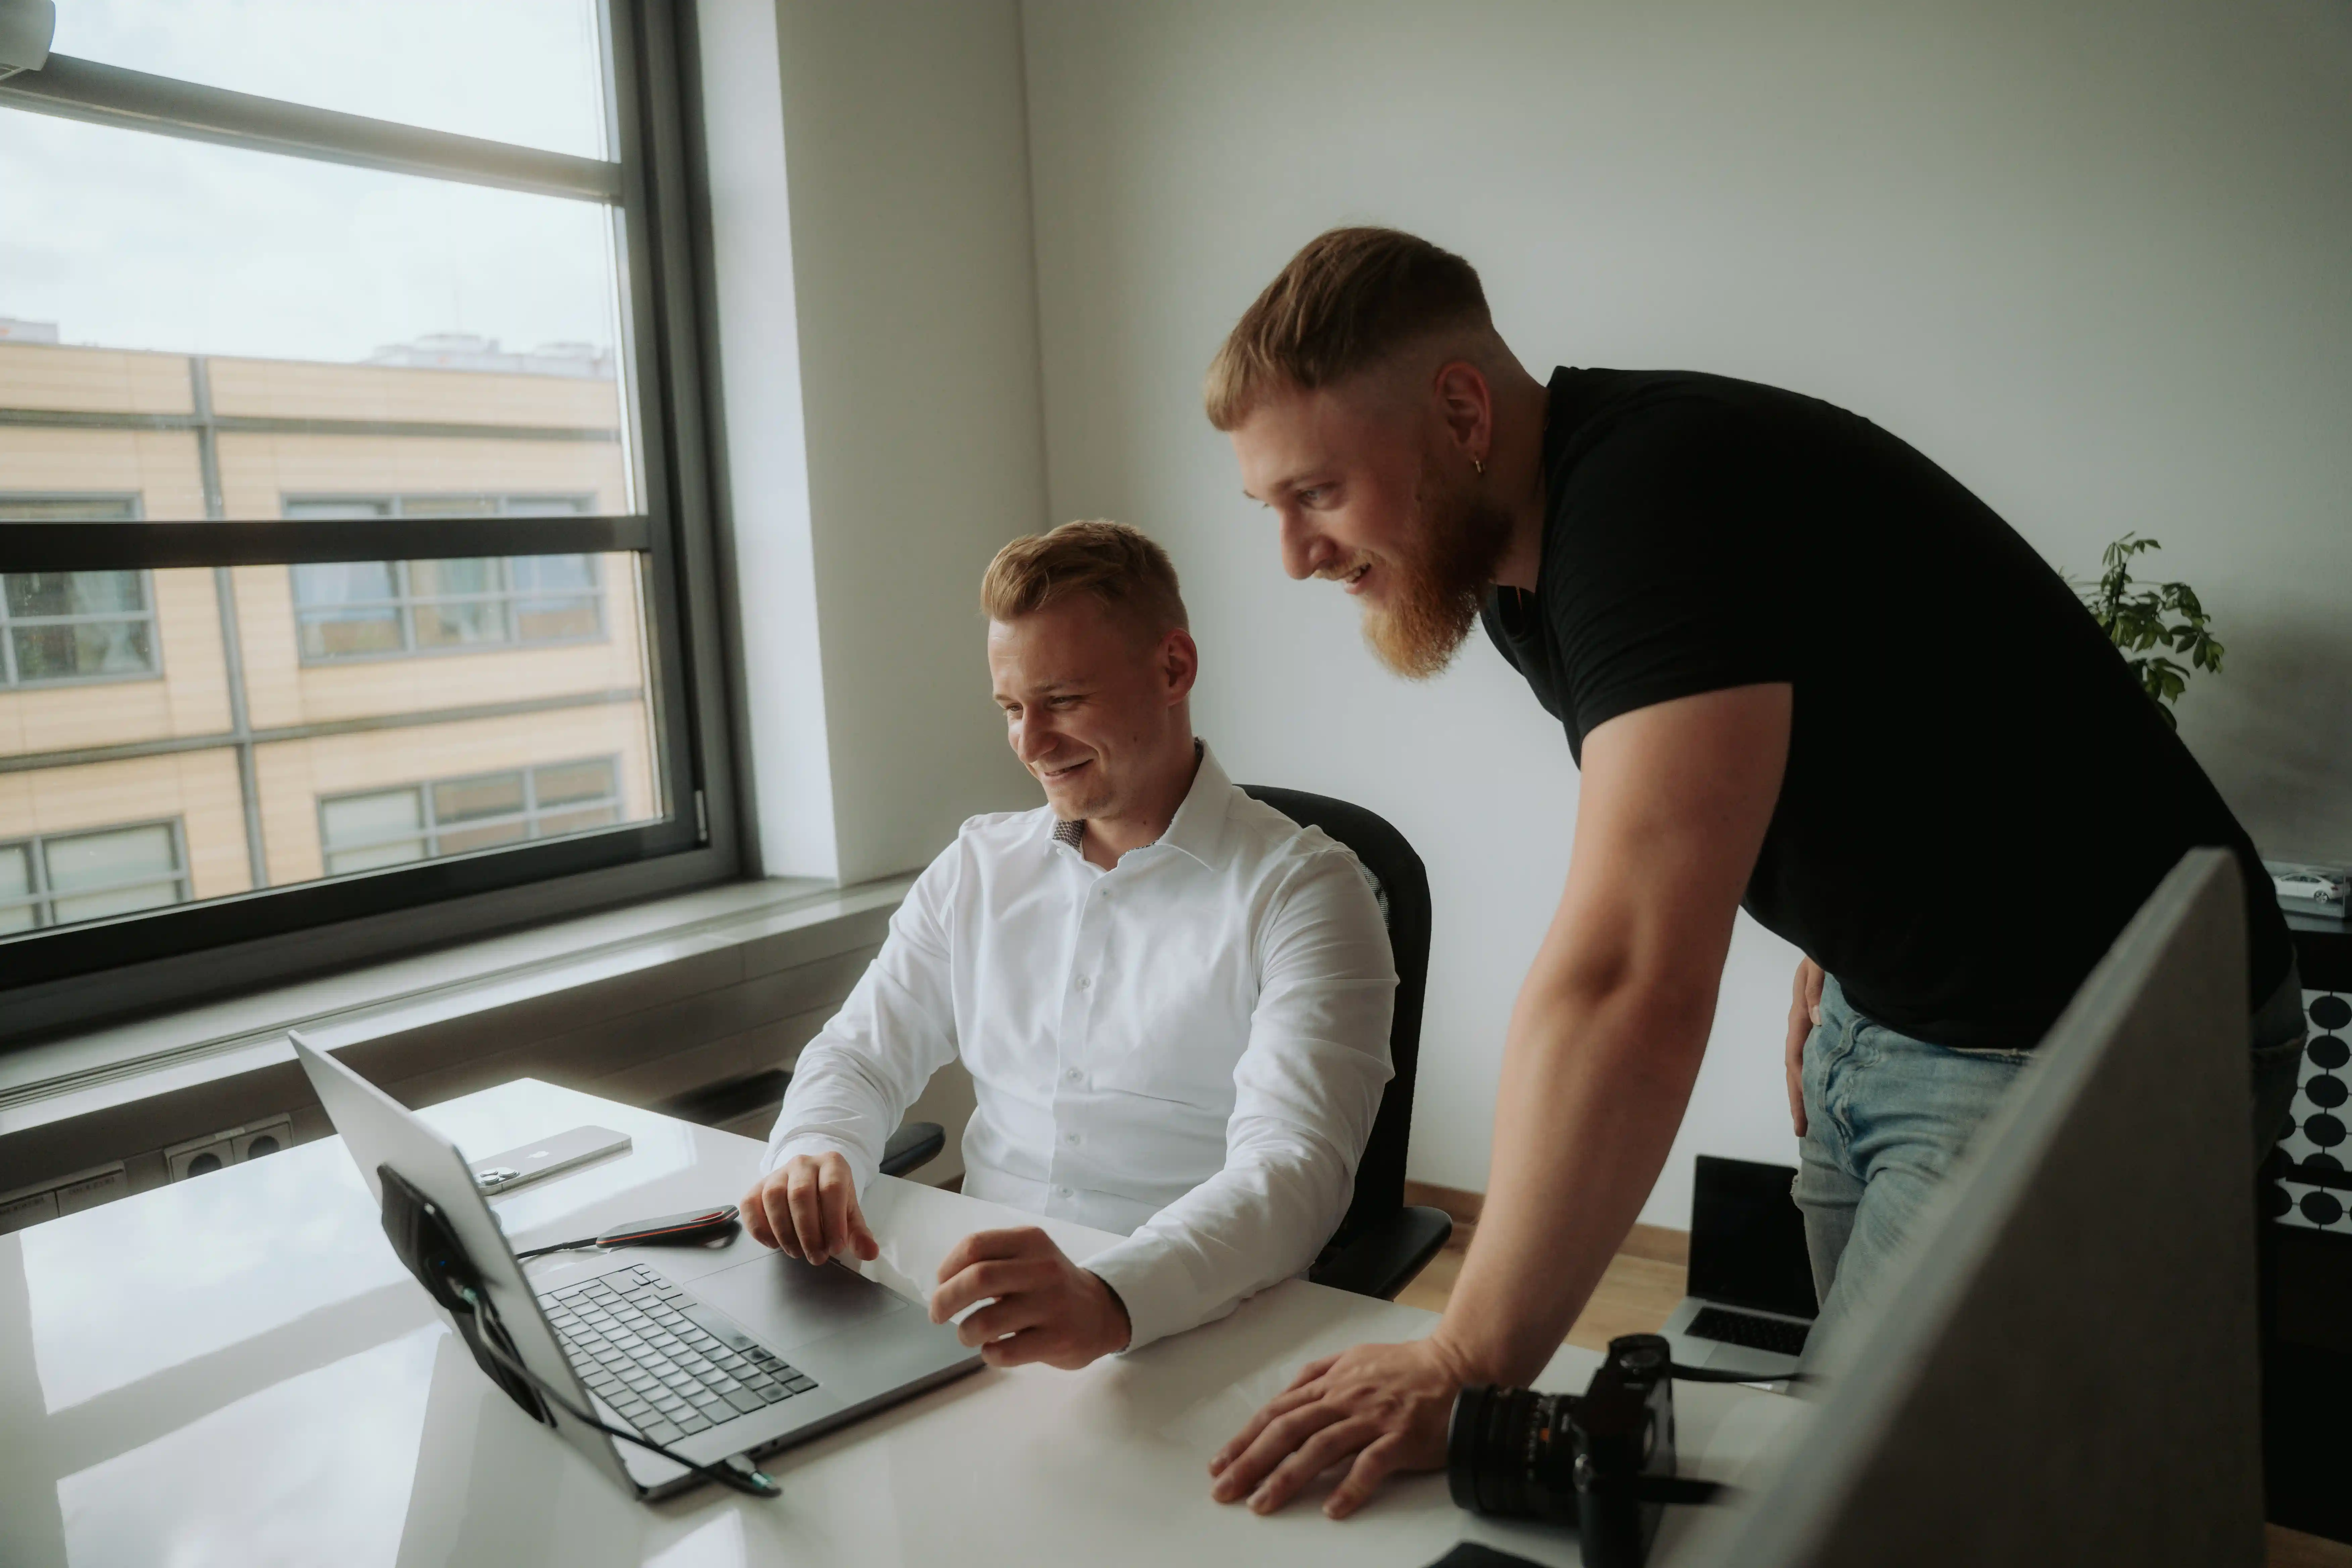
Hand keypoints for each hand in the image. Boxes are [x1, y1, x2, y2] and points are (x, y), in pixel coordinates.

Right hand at [739, 1152, 878, 1265]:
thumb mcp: (849, 1211)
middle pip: (800, 1194)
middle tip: (817, 1257)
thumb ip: (858, 1233)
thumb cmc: (832, 1198)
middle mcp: (803, 1163)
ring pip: (773, 1197)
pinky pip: (750, 1204)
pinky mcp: (757, 1186)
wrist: (810, 1179)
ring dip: (784, 1232)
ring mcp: (777, 1173)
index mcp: (832, 1164)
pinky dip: (759, 1228)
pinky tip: (774, 1244)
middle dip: (808, 1232)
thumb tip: (870, 1253)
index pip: (832, 1188)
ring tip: (797, 1252)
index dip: (834, 1220)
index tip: (837, 1248)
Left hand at [928, 1226, 1130, 1369]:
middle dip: (945, 1299)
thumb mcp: (1029, 1257)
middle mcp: (1043, 1269)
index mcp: (1030, 1241)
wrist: (1102, 1313)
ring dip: (965, 1333)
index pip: (975, 1245)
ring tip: (969, 1335)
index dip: (948, 1267)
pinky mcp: (1058, 1340)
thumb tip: (944, 1284)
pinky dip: (989, 1354)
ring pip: (986, 1321)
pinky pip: (1005, 1352)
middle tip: (937, 1314)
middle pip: (977, 1279)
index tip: (941, 1284)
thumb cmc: (1051, 1286)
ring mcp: (1052, 1305)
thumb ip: (992, 1261)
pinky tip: (994, 1349)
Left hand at [1209, 1336, 1467, 1518]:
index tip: (1221, 1463)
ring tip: (1262, 1503)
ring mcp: (1372, 1418)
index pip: (1277, 1412)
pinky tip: (1332, 1508)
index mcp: (1332, 1382)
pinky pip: (1371, 1464)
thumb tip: (1287, 1393)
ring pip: (1320, 1447)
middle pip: (1288, 1430)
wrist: (1457, 1366)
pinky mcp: (1400, 1437)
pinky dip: (1350, 1487)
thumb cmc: (1406, 1366)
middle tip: (1225, 1489)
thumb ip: (1319, 1374)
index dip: (1245, 1438)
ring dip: (1287, 1477)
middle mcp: (1345, 1398)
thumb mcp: (1355, 1357)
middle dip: (1251, 1461)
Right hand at [1786, 956, 1824, 1135]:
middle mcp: (1806, 1018)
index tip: (1801, 1120)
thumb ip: (1816, 986)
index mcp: (1801, 1010)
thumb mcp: (1821, 960)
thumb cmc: (1833, 941)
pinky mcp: (1829, 1014)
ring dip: (1807, 1087)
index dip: (1796, 1090)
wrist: (1841, 928)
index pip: (1794, 1058)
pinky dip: (1820, 1069)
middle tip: (1802, 1132)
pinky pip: (1821, 1048)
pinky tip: (1828, 1082)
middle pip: (1796, 1066)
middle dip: (1798, 1099)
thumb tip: (1816, 1020)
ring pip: (1808, 1059)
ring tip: (1812, 1116)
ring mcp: (1816, 1017)